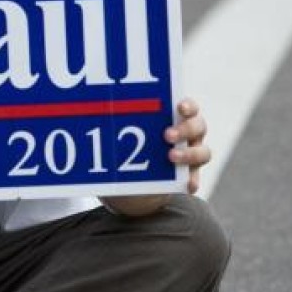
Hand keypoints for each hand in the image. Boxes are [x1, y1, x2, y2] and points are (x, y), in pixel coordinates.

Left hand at [100, 97, 210, 215]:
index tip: (178, 107)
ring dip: (189, 154)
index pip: (188, 106)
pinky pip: (195, 178)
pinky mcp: (188, 175)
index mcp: (175, 117)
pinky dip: (191, 181)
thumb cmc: (125, 144)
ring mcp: (191, 154)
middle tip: (166, 135)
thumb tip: (89, 107)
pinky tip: (186, 186)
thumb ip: (114, 122)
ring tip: (171, 156)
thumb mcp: (119, 132)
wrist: (129, 176)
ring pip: (203, 152)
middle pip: (198, 126)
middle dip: (184, 129)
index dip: (188, 105)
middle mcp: (188, 134)